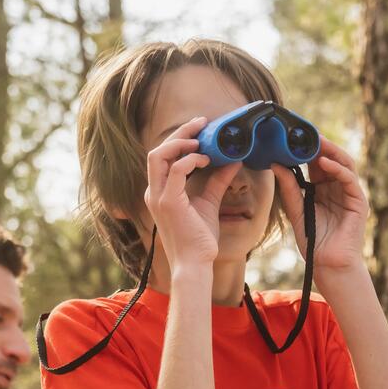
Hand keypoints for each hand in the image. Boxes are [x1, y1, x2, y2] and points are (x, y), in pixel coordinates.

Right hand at [144, 117, 242, 269]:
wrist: (195, 265)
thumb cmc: (199, 241)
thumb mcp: (210, 204)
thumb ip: (218, 182)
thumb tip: (233, 162)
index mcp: (160, 192)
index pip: (162, 157)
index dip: (179, 140)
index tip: (200, 131)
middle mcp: (154, 192)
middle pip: (157, 150)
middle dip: (179, 134)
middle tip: (201, 124)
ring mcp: (159, 197)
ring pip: (159, 155)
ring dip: (181, 143)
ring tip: (202, 141)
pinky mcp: (169, 203)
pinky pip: (175, 171)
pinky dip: (190, 161)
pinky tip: (205, 160)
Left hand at [272, 138, 367, 272]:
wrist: (329, 264)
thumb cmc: (314, 242)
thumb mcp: (296, 211)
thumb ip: (289, 189)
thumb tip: (275, 164)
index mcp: (323, 189)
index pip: (316, 162)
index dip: (307, 149)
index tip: (292, 136)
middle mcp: (337, 188)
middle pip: (331, 158)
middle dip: (319, 145)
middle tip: (304, 133)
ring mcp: (349, 194)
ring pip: (344, 163)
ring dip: (330, 151)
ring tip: (315, 142)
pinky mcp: (358, 201)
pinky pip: (349, 178)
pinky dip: (337, 168)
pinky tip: (324, 162)